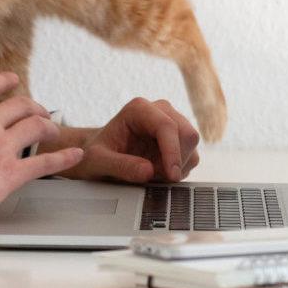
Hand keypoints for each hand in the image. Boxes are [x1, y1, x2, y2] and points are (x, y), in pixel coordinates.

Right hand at [0, 73, 83, 244]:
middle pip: (18, 104)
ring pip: (34, 126)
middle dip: (32, 106)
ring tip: (53, 129)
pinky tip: (74, 157)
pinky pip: (44, 162)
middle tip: (38, 111)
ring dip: (48, 125)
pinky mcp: (10, 173)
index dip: (3, 81)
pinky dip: (63, 158)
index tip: (12, 80)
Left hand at [62, 96, 201, 184]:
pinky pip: (191, 156)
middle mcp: (159, 111)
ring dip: (178, 167)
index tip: (170, 176)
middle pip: (187, 134)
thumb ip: (120, 166)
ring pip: (192, 146)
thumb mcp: (98, 162)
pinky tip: (159, 174)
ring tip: (152, 175)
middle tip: (156, 178)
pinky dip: (179, 170)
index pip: (167, 126)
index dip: (173, 152)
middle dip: (177, 161)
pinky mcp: (177, 139)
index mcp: (138, 109)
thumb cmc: (95, 154)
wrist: (99, 156)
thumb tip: (148, 171)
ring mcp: (171, 123)